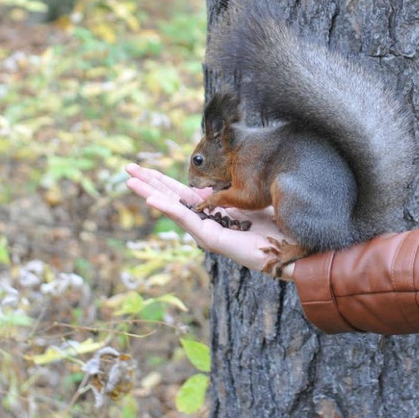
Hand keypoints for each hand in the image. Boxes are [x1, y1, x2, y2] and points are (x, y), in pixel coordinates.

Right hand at [124, 163, 295, 279]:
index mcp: (211, 213)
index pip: (180, 193)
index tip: (144, 168)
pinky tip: (151, 199)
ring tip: (130, 181)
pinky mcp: (212, 239)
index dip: (162, 180)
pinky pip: (187, 220)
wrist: (291, 249)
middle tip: (127, 168)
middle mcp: (205, 223)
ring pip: (173, 208)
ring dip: (150, 193)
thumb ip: (227, 194)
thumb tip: (213, 184)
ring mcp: (206, 232)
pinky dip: (167, 208)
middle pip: (171, 198)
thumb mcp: (245, 202)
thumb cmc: (273, 227)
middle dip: (149, 183)